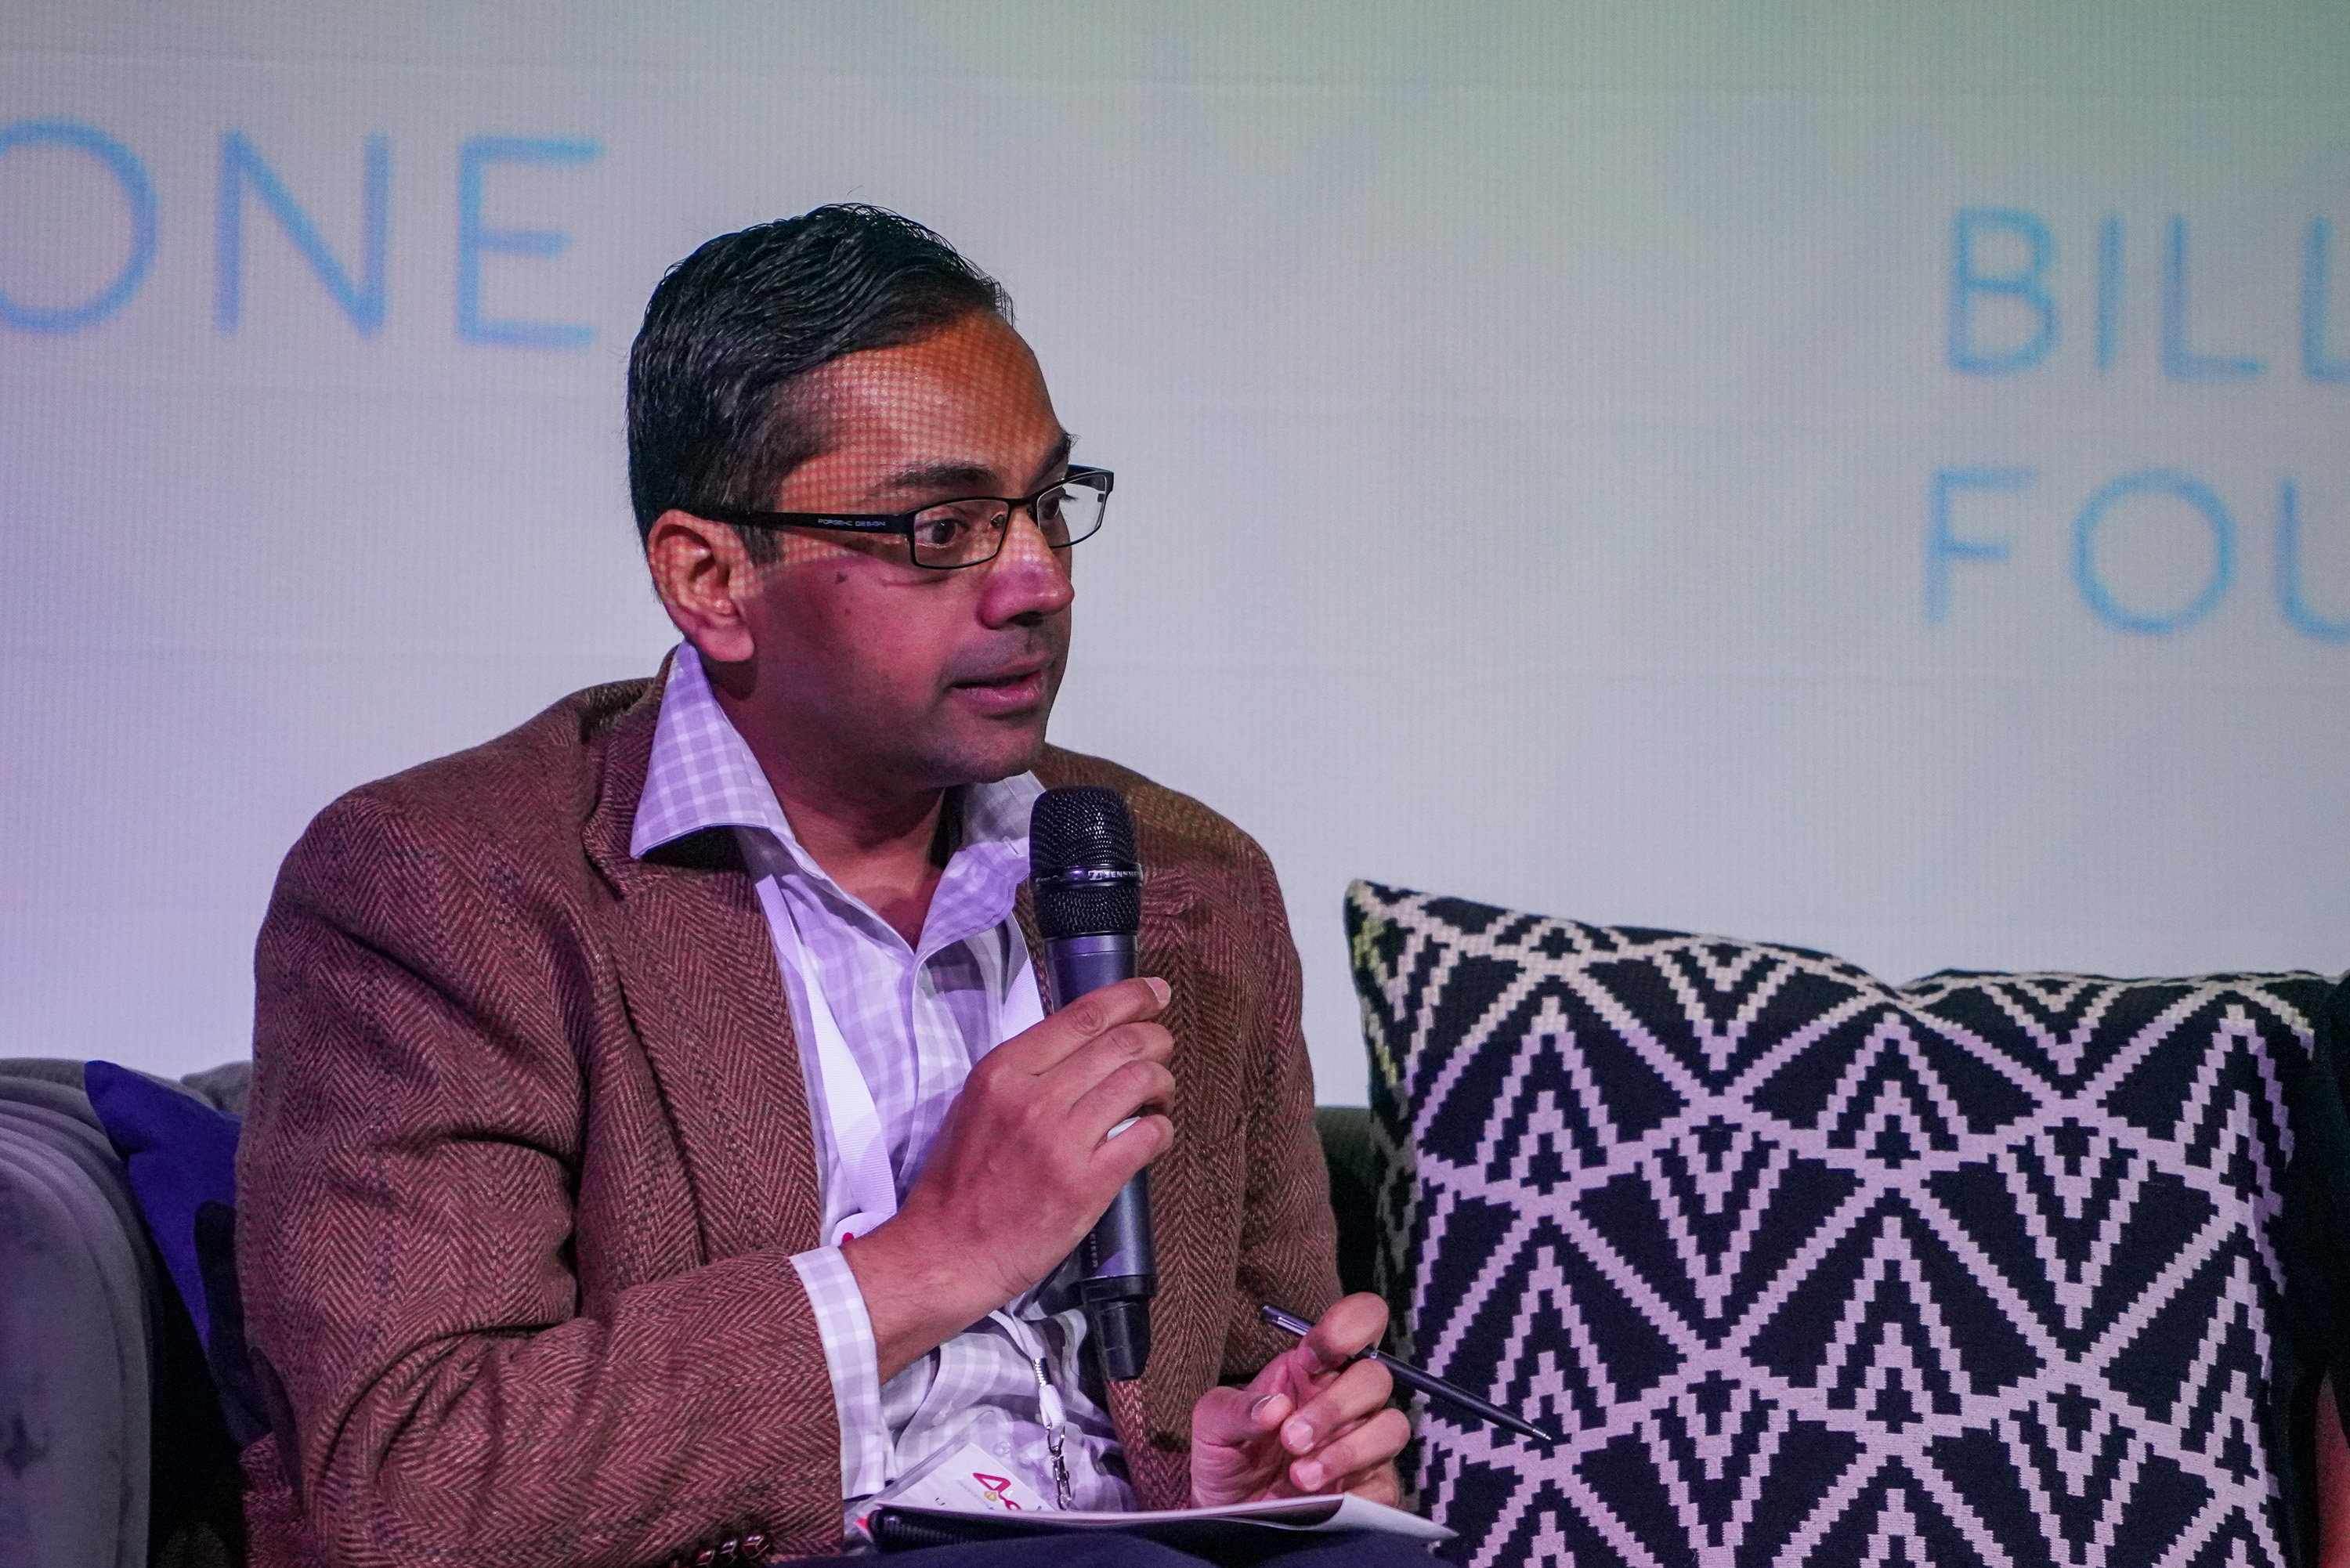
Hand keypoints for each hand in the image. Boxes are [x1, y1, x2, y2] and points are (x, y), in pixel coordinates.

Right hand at [841, 975, 1175, 1379]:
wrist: (945, 1252)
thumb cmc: (959, 1183)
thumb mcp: (977, 1105)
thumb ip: (1025, 1073)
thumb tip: (1082, 1046)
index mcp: (1003, 1071)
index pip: (1083, 1015)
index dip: (1131, 997)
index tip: (1154, 993)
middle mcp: (1033, 1097)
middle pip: (1121, 1043)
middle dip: (1155, 1039)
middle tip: (1162, 1051)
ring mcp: (1061, 1140)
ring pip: (1140, 1082)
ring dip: (1163, 1083)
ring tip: (1159, 1096)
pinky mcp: (1085, 1184)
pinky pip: (1147, 1137)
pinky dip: (1161, 1129)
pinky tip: (1154, 1134)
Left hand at [1189, 1294, 1409, 1506]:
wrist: (1228, 1520)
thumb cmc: (1226, 1459)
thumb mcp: (1212, 1424)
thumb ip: (1235, 1408)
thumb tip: (1275, 1409)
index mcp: (1314, 1369)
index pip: (1360, 1322)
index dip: (1345, 1330)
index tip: (1307, 1360)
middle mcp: (1346, 1401)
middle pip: (1376, 1377)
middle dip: (1334, 1407)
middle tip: (1291, 1439)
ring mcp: (1363, 1445)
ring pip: (1391, 1427)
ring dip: (1347, 1451)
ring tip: (1300, 1477)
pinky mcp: (1372, 1489)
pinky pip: (1387, 1485)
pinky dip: (1356, 1492)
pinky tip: (1321, 1502)